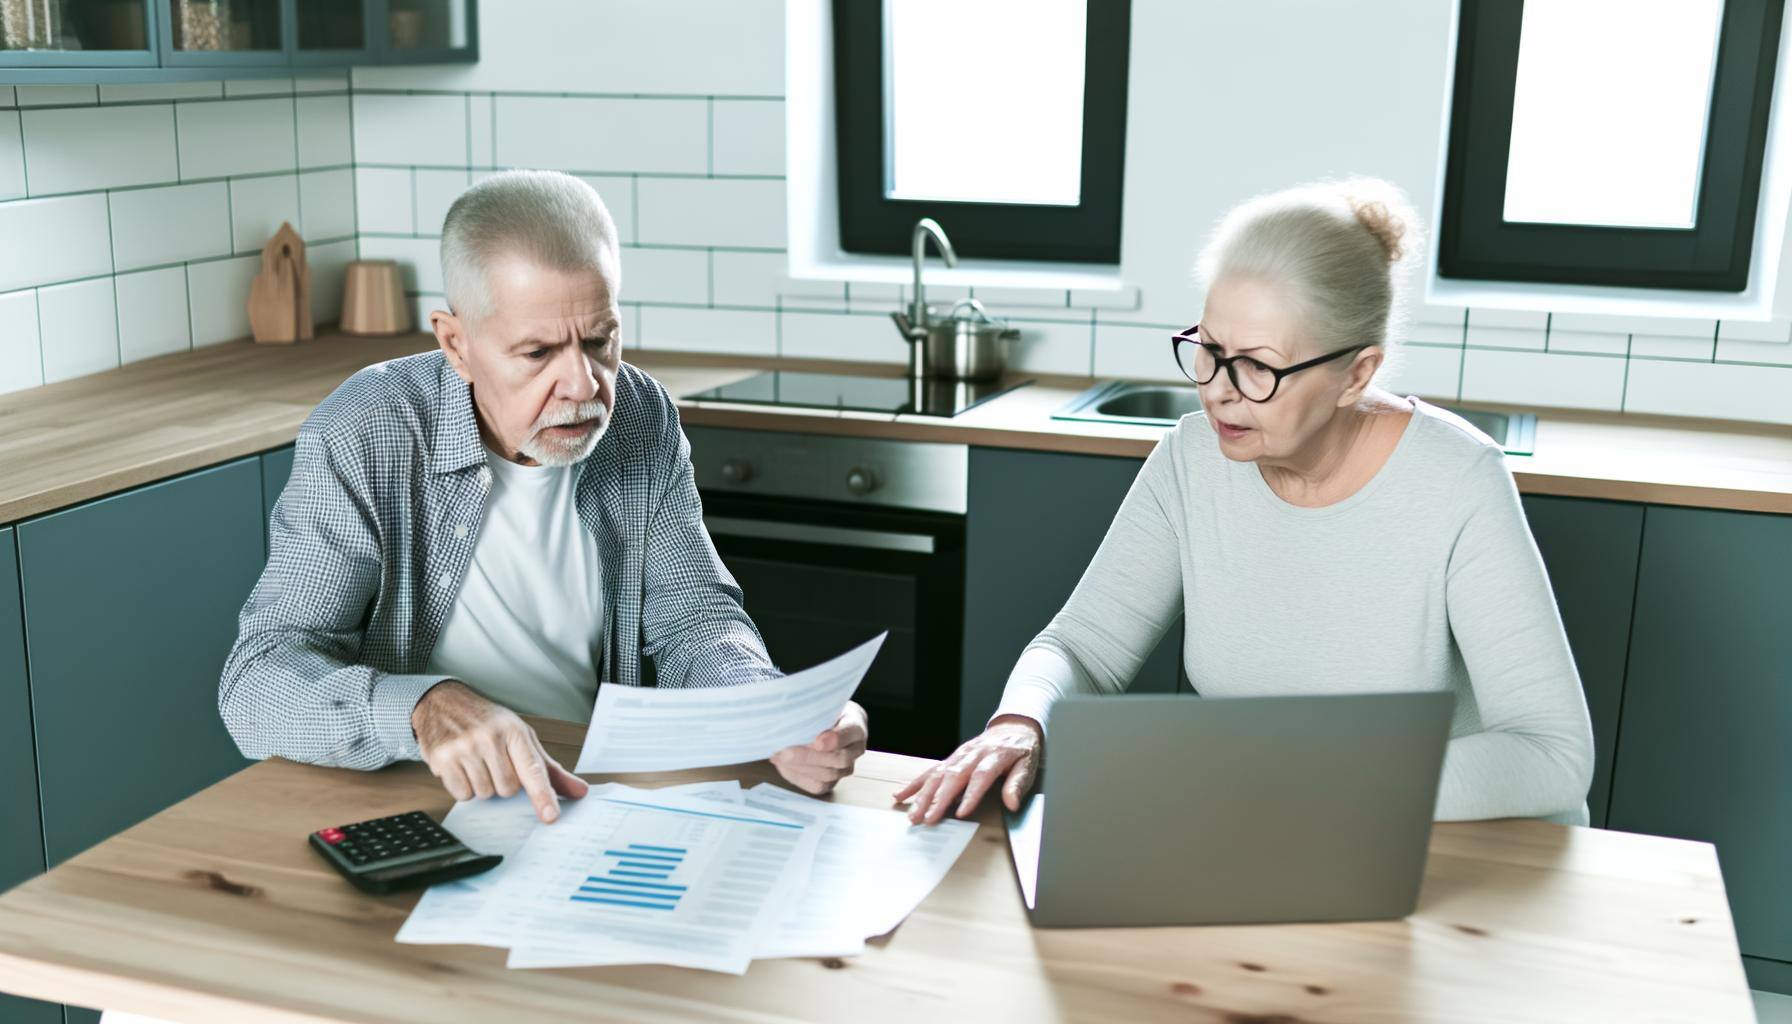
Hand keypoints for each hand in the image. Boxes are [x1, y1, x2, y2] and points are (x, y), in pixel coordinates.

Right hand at [411, 680, 588, 822]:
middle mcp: (490, 738)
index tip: (550, 815)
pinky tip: (461, 767)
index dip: (543, 795)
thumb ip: (549, 769)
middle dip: (504, 783)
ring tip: (477, 762)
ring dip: (483, 785)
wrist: (443, 702)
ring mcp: (465, 748)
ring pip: (485, 794)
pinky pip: (462, 795)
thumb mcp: (522, 737)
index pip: (533, 769)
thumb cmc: (488, 722)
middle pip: (508, 789)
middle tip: (495, 763)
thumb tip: (580, 791)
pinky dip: (464, 787)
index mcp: (515, 731)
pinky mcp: (443, 759)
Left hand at [770, 701, 868, 795]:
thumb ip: (815, 713)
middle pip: (839, 759)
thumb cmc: (824, 712)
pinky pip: (818, 786)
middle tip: (785, 752)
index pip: (850, 733)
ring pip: (827, 776)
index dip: (834, 739)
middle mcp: (856, 750)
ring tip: (778, 757)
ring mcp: (846, 768)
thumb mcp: (822, 705)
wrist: (828, 724)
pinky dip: (798, 776)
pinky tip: (783, 766)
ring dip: (800, 768)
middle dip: (808, 757)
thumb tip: (792, 720)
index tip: (816, 741)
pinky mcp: (833, 782)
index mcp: (856, 727)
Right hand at [894, 715, 1042, 824]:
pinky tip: (902, 795)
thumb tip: (1011, 804)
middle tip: (927, 819)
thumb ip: (1017, 784)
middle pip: (953, 777)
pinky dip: (915, 783)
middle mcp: (972, 754)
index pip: (980, 777)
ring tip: (913, 814)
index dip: (970, 796)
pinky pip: (930, 770)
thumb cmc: (1021, 750)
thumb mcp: (1027, 765)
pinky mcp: (951, 757)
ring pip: (938, 775)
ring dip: (923, 796)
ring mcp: (959, 755)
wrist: (1013, 727)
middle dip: (938, 800)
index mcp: (994, 756)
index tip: (960, 813)